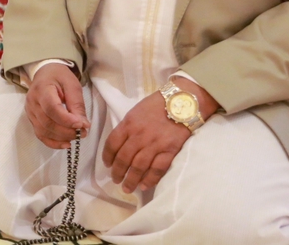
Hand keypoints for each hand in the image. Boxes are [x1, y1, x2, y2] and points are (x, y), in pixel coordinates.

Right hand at [25, 63, 90, 149]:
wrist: (45, 73)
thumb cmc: (59, 76)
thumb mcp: (72, 85)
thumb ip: (77, 104)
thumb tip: (83, 125)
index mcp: (42, 89)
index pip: (51, 108)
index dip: (66, 120)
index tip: (82, 125)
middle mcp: (32, 102)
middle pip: (47, 122)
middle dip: (66, 131)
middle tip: (82, 132)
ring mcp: (30, 112)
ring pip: (43, 131)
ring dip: (61, 138)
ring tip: (76, 136)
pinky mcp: (32, 119)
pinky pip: (40, 134)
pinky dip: (53, 142)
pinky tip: (65, 144)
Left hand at [103, 78, 217, 192]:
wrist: (182, 101)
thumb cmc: (158, 104)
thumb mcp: (136, 111)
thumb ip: (128, 127)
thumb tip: (121, 143)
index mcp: (128, 123)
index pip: (112, 143)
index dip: (107, 156)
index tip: (107, 164)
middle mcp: (139, 135)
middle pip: (123, 158)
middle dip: (117, 172)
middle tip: (116, 180)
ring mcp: (154, 144)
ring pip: (138, 166)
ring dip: (131, 179)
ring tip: (127, 188)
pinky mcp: (169, 150)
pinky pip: (157, 169)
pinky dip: (150, 179)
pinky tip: (144, 185)